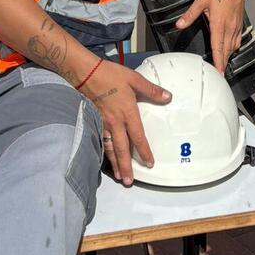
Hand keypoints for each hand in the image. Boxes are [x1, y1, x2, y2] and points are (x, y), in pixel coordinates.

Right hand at [82, 59, 170, 185]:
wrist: (86, 73)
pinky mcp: (94, 121)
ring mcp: (103, 124)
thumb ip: (151, 90)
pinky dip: (104, 153)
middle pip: (122, 149)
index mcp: (127, 113)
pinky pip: (101, 141)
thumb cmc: (111, 75)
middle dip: (126, 166)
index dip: (144, 152)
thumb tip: (168, 97)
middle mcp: (115, 122)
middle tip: (130, 182)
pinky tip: (106, 159)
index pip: (138, 137)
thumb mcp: (134, 79)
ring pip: (110, 148)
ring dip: (115, 164)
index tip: (149, 163)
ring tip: (119, 176)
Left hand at [175, 0, 244, 72]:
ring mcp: (237, 26)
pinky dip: (234, 47)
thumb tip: (179, 24)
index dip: (218, 61)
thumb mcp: (201, 0)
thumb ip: (190, 15)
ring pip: (234, 46)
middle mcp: (230, 27)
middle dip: (223, 63)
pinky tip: (230, 49)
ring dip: (228, 56)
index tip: (218, 73)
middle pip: (227, 51)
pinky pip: (238, 40)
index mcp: (220, 24)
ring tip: (223, 64)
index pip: (218, 47)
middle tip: (218, 73)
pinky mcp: (240, 23)